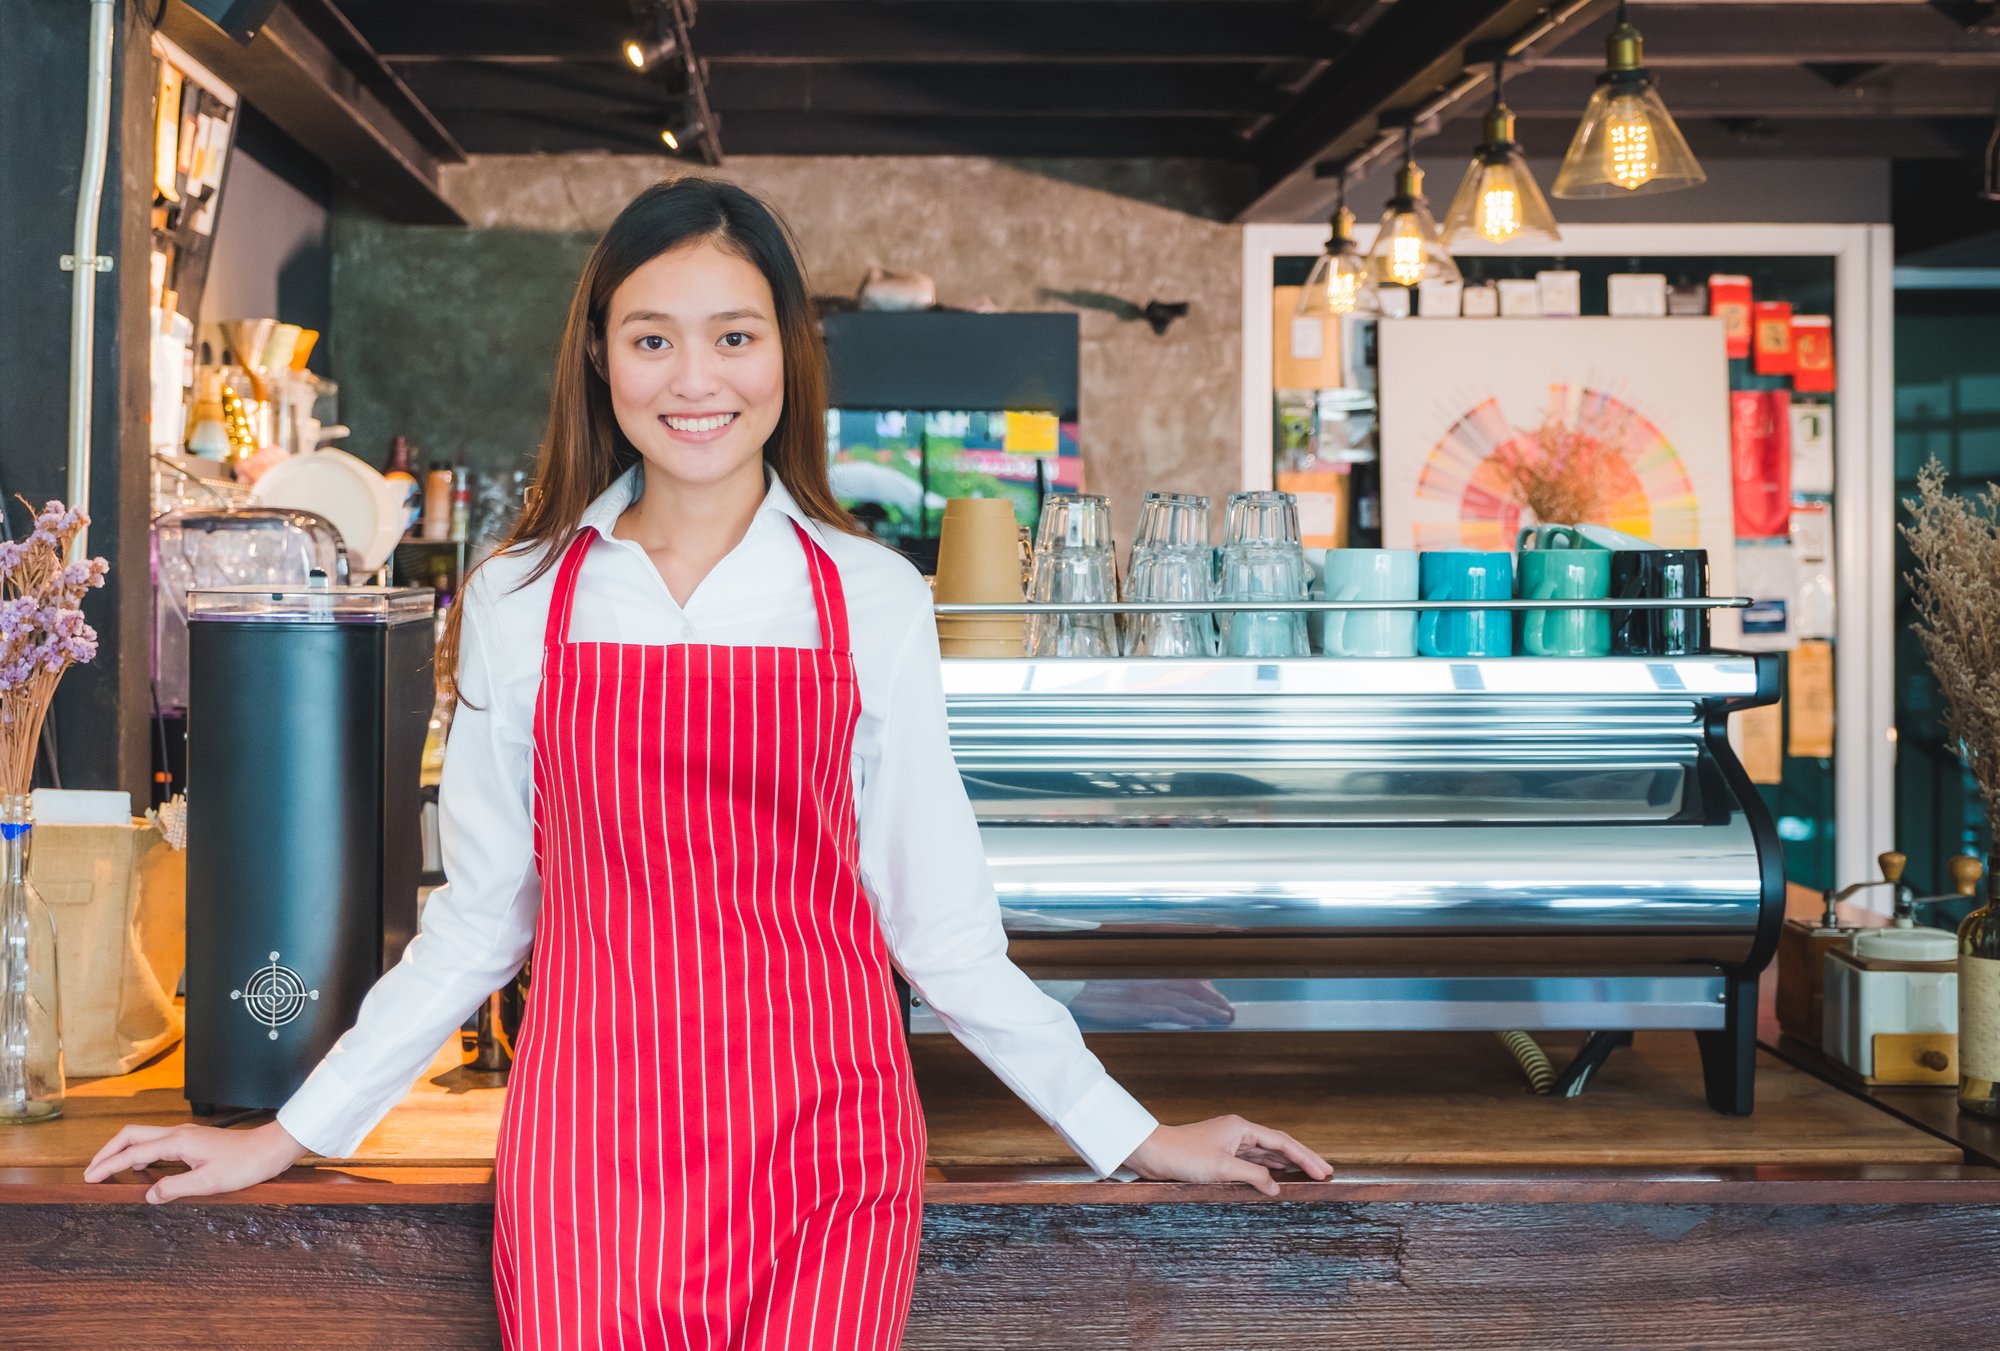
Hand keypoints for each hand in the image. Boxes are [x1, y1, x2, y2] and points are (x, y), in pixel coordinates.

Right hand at [82, 1120, 309, 1203]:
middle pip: (132, 1135)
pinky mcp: (194, 1141)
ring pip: (145, 1137)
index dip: (108, 1165)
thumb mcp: (208, 1183)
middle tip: (92, 1171)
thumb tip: (149, 1195)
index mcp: (177, 1142)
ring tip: (109, 1170)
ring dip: (124, 1151)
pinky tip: (142, 1168)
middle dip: (108, 1151)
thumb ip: (175, 1188)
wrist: (270, 1149)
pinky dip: (142, 1153)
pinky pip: (158, 1143)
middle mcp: (178, 1133)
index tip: (90, 1178)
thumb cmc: (245, 1164)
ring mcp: (186, 1135)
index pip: (132, 1152)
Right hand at [1070, 980, 1235, 1029]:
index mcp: (1150, 968)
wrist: (1073, 990)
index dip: (1208, 985)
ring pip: (1186, 1000)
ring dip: (1208, 1009)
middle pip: (1192, 988)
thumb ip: (1149, 980)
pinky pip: (1170, 1011)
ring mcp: (1146, 991)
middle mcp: (1151, 977)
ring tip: (1225, 1017)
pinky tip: (1202, 1022)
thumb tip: (1174, 987)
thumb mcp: (1125, 976)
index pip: (1186, 974)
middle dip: (1214, 1000)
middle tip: (1230, 1012)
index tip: (1221, 995)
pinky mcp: (1138, 1006)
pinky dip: (1189, 1016)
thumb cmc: (1095, 983)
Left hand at [1122, 1116, 1330, 1196]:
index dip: (1305, 1157)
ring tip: (1308, 1174)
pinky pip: (1252, 1161)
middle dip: (1302, 1158)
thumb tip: (1275, 1186)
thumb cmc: (1182, 1156)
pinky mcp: (1220, 1155)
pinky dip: (1268, 1169)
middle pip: (1278, 1146)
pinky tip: (1276, 1176)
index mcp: (1241, 1128)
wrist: (1152, 1153)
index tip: (1324, 1171)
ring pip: (1266, 1153)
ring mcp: (1230, 1143)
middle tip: (1326, 1172)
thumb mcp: (1221, 1168)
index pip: (1281, 1143)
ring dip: (1287, 1164)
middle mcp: (1238, 1132)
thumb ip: (1252, 1176)